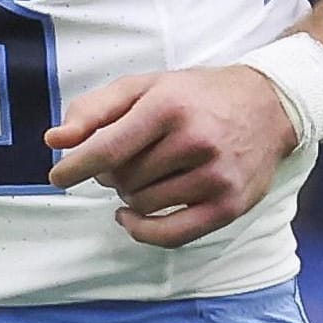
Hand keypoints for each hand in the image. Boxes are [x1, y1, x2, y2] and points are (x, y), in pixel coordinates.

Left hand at [44, 66, 298, 248]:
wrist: (267, 106)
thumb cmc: (194, 96)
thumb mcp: (144, 86)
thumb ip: (95, 109)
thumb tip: (55, 140)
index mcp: (168, 106)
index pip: (109, 148)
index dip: (75, 167)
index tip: (57, 177)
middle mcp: (195, 141)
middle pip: (124, 178)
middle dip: (111, 174)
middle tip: (123, 161)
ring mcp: (215, 176)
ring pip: (143, 205)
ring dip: (130, 196)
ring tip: (142, 176)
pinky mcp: (229, 205)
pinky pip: (172, 235)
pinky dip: (142, 232)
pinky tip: (131, 218)